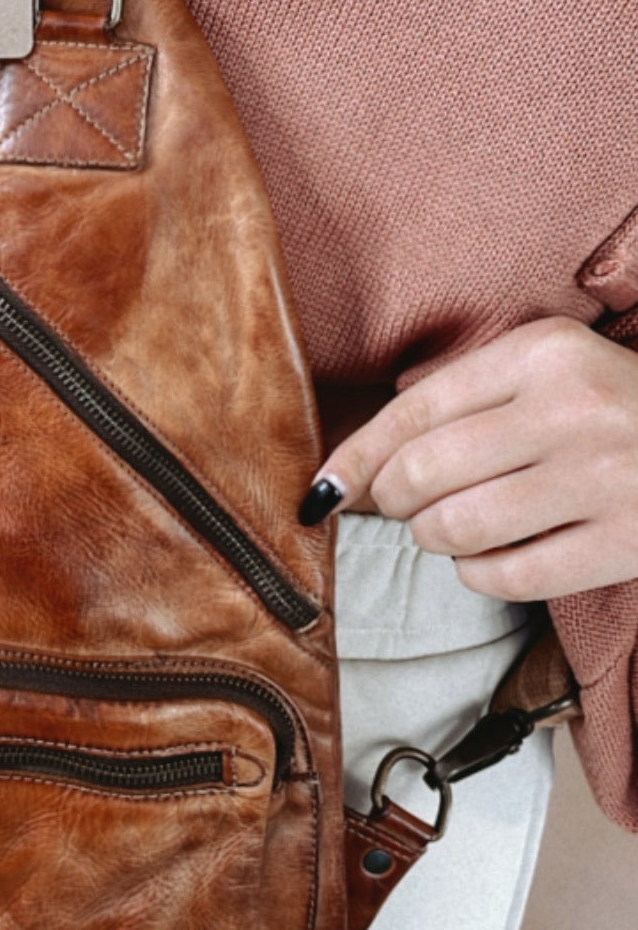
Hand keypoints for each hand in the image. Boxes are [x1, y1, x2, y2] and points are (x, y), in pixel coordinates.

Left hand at [297, 317, 637, 600]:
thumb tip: (356, 465)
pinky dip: (479, 575)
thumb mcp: (547, 371)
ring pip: (457, 528)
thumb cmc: (612, 409)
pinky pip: (506, 576)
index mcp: (544, 353)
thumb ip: (463, 400)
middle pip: (425, 472)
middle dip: (392, 500)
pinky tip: (491, 558)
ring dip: (434, 539)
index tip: (322, 489)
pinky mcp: (622, 542)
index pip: (416, 409)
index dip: (357, 456)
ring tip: (451, 527)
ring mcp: (602, 478)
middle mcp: (572, 409)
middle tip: (401, 506)